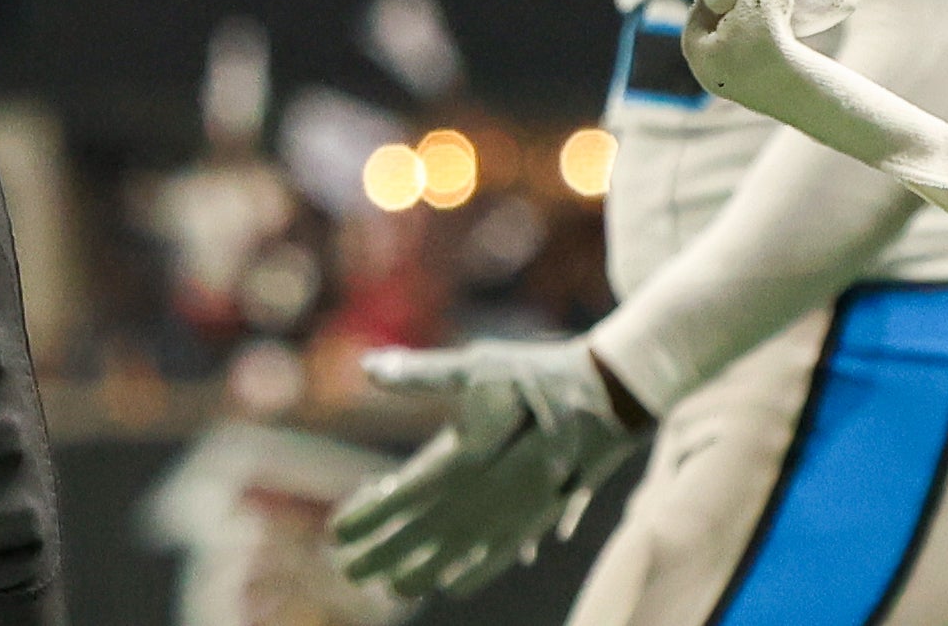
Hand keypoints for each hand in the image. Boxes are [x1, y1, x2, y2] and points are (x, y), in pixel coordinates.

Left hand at [334, 337, 645, 600]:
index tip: (337, 532)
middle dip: (385, 553)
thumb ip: (422, 373)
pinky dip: (477, 570)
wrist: (610, 394)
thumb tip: (367, 367)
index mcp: (469, 457)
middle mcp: (489, 493)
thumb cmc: (538, 373)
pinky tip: (454, 584)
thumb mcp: (478, 363)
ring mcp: (517, 511)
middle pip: (428, 533)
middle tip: (348, 570)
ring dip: (425, 569)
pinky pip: (504, 553)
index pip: (407, 496)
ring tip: (392, 586)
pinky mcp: (541, 514)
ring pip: (464, 552)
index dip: (370, 516)